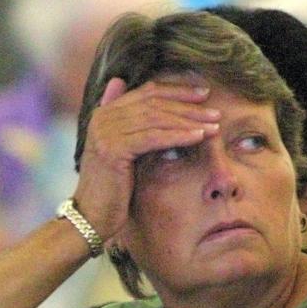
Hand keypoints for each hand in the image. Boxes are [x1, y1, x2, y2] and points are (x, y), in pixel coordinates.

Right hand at [71, 78, 220, 241]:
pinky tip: (199, 137)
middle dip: (188, 107)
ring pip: (156, 119)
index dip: (177, 91)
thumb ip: (135, 128)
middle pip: (154, 103)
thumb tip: (147, 104)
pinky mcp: (113, 149)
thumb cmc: (112, 188)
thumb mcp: (125, 152)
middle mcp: (103, 117)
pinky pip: (153, 137)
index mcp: (105, 113)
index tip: (204, 94)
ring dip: (189, 121)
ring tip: (213, 126)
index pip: (147, 92)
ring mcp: (106, 132)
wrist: (91, 216)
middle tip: (215, 112)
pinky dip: (178, 136)